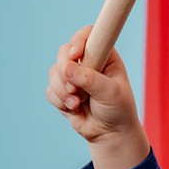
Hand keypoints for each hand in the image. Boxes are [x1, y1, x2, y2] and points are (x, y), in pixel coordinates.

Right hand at [46, 25, 149, 168]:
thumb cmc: (118, 109)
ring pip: (54, 72)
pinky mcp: (63, 91)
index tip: (75, 53)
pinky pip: (50, 90)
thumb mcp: (110, 93)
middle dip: (65, 71)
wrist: (111, 134)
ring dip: (63, 90)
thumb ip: (90, 79)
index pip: (89, 34)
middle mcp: (88, 62)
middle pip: (64, 51)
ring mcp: (73, 76)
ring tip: (78, 103)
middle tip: (75, 88)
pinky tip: (74, 109)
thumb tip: (66, 69)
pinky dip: (59, 101)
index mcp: (105, 55)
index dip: (78, 40)